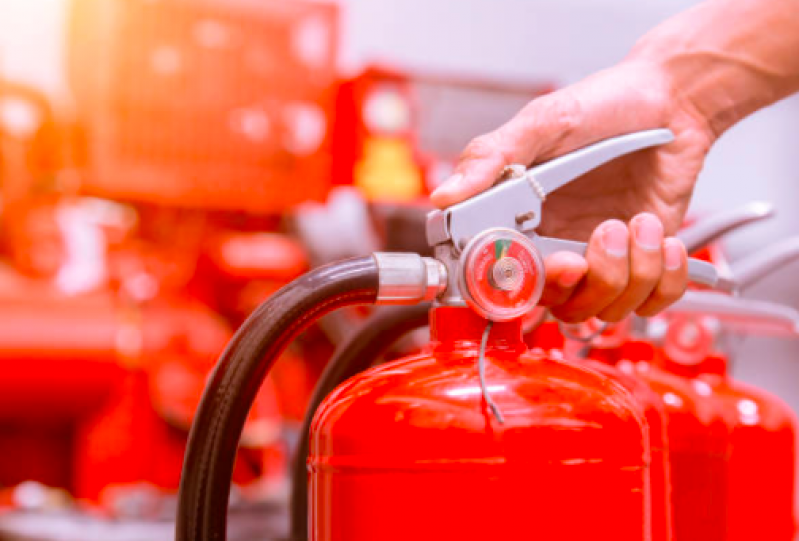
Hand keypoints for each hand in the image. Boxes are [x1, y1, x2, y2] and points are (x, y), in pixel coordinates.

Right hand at [431, 60, 714, 321]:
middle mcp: (559, 247)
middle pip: (561, 306)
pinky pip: (653, 302)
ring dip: (632, 272)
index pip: (506, 280)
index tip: (554, 263)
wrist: (672, 98)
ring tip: (640, 223)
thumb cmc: (604, 104)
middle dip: (589, 281)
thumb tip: (446, 195)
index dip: (526, 287)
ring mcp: (603, 258)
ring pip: (607, 309)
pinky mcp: (645, 262)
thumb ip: (492, 157)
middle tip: (605, 233)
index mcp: (523, 222)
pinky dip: (665, 278)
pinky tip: (661, 238)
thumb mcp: (542, 122)